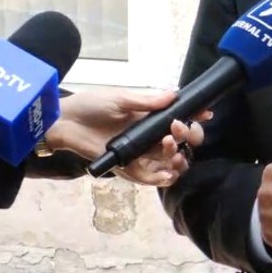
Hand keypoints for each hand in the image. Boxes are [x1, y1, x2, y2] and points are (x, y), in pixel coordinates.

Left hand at [45, 88, 209, 186]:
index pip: (180, 118)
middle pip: (181, 141)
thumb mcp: (121, 99)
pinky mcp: (127, 167)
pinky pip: (149, 177)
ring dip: (174, 154)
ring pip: (169, 159)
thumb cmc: (92, 106)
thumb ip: (147, 101)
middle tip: (177, 129)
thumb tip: (174, 95)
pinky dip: (161, 178)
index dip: (195, 116)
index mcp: (151, 117)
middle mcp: (149, 135)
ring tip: (168, 146)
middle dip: (187, 135)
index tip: (205, 113)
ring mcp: (140, 153)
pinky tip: (167, 173)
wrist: (66, 122)